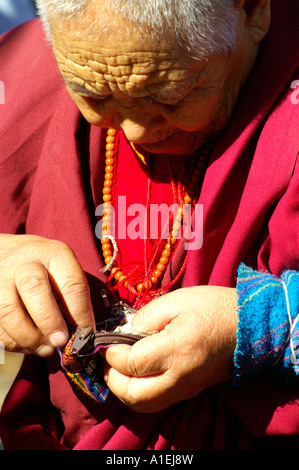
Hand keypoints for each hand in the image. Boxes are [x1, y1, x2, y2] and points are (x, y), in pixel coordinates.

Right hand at [0, 234, 94, 356]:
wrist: (7, 255)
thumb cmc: (44, 268)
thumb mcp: (64, 271)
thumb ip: (72, 299)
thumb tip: (80, 335)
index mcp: (55, 255)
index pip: (71, 283)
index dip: (80, 314)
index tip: (85, 334)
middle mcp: (25, 263)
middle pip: (34, 288)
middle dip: (49, 321)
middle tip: (60, 341)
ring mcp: (1, 279)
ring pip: (8, 310)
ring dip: (29, 337)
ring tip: (45, 350)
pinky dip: (12, 341)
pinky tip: (27, 345)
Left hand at [101, 286, 237, 412]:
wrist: (248, 324)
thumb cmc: (212, 306)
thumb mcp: (175, 300)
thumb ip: (144, 318)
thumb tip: (123, 336)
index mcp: (177, 349)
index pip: (131, 363)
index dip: (112, 355)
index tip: (108, 343)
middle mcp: (182, 376)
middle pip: (135, 396)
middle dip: (114, 381)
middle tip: (109, 362)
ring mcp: (188, 388)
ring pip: (146, 406)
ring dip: (126, 392)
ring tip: (121, 369)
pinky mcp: (192, 390)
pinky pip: (160, 401)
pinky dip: (142, 393)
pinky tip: (139, 373)